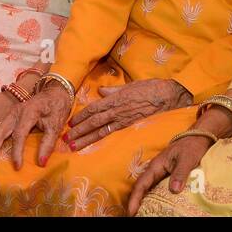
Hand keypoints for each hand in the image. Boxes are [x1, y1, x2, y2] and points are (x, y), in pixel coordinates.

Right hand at [0, 83, 69, 170]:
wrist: (55, 91)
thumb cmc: (57, 108)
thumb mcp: (56, 124)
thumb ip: (48, 143)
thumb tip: (41, 163)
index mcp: (28, 112)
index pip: (19, 134)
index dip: (17, 152)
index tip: (17, 166)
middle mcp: (15, 112)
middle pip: (0, 131)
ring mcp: (10, 114)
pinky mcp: (8, 116)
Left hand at [65, 79, 190, 151]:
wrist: (166, 96)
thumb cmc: (150, 87)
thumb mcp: (130, 85)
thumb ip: (114, 90)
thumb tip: (101, 91)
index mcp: (115, 98)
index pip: (93, 108)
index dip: (80, 116)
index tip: (70, 123)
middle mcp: (116, 110)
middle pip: (93, 121)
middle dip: (78, 130)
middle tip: (65, 139)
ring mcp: (122, 119)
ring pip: (99, 130)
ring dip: (85, 138)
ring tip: (73, 145)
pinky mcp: (129, 125)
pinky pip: (111, 132)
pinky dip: (100, 138)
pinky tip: (92, 143)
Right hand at [126, 135, 211, 214]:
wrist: (198, 138)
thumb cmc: (191, 146)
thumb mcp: (187, 159)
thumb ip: (180, 173)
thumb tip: (174, 191)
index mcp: (156, 165)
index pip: (141, 184)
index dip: (135, 199)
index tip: (132, 212)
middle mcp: (155, 170)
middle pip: (141, 188)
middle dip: (136, 202)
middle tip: (133, 216)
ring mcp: (161, 173)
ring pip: (148, 189)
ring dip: (143, 201)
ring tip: (141, 213)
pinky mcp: (167, 176)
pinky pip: (157, 188)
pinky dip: (153, 198)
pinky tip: (155, 206)